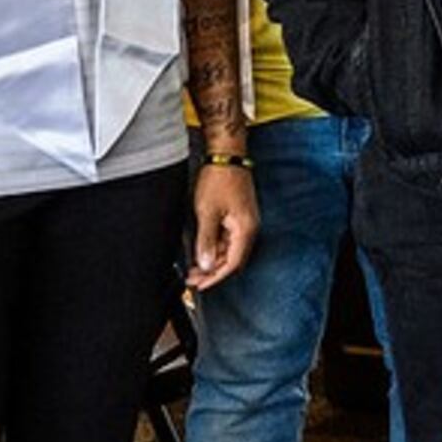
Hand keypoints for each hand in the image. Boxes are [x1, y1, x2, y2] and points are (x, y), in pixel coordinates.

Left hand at [185, 164, 257, 290]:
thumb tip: (205, 265)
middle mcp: (249, 228)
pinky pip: (228, 239)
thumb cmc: (219, 179)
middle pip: (232, 259)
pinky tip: (202, 250)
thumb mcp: (207, 212)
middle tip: (193, 279)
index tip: (200, 285)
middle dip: (213, 272)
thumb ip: (206, 241)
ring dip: (212, 260)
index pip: (232, 263)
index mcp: (245, 230)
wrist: (227, 156)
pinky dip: (215, 247)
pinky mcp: (238, 216)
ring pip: (229, 250)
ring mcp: (244, 222)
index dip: (216, 277)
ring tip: (193, 267)